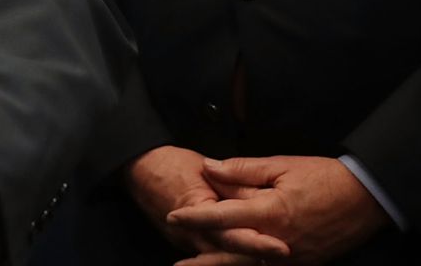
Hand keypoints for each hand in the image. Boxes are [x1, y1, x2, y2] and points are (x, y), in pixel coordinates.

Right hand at [125, 146, 286, 259]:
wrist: (137, 169)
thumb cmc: (170, 164)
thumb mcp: (203, 168)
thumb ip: (231, 183)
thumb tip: (259, 195)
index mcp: (198, 213)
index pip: (231, 234)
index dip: (257, 242)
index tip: (281, 248)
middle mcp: (191, 235)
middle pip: (228, 255)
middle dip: (255, 257)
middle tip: (283, 256)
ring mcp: (187, 242)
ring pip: (219, 259)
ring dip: (243, 259)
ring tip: (267, 258)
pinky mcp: (186, 243)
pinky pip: (211, 255)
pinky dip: (229, 256)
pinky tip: (248, 258)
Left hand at [165, 155, 386, 264]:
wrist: (369, 199)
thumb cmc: (325, 177)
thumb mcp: (282, 166)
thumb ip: (242, 170)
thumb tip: (208, 167)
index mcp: (271, 213)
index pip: (224, 217)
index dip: (196, 217)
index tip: (173, 216)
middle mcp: (280, 241)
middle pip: (234, 254)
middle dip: (205, 260)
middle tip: (179, 264)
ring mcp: (294, 257)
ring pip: (252, 265)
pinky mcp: (305, 263)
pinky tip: (236, 264)